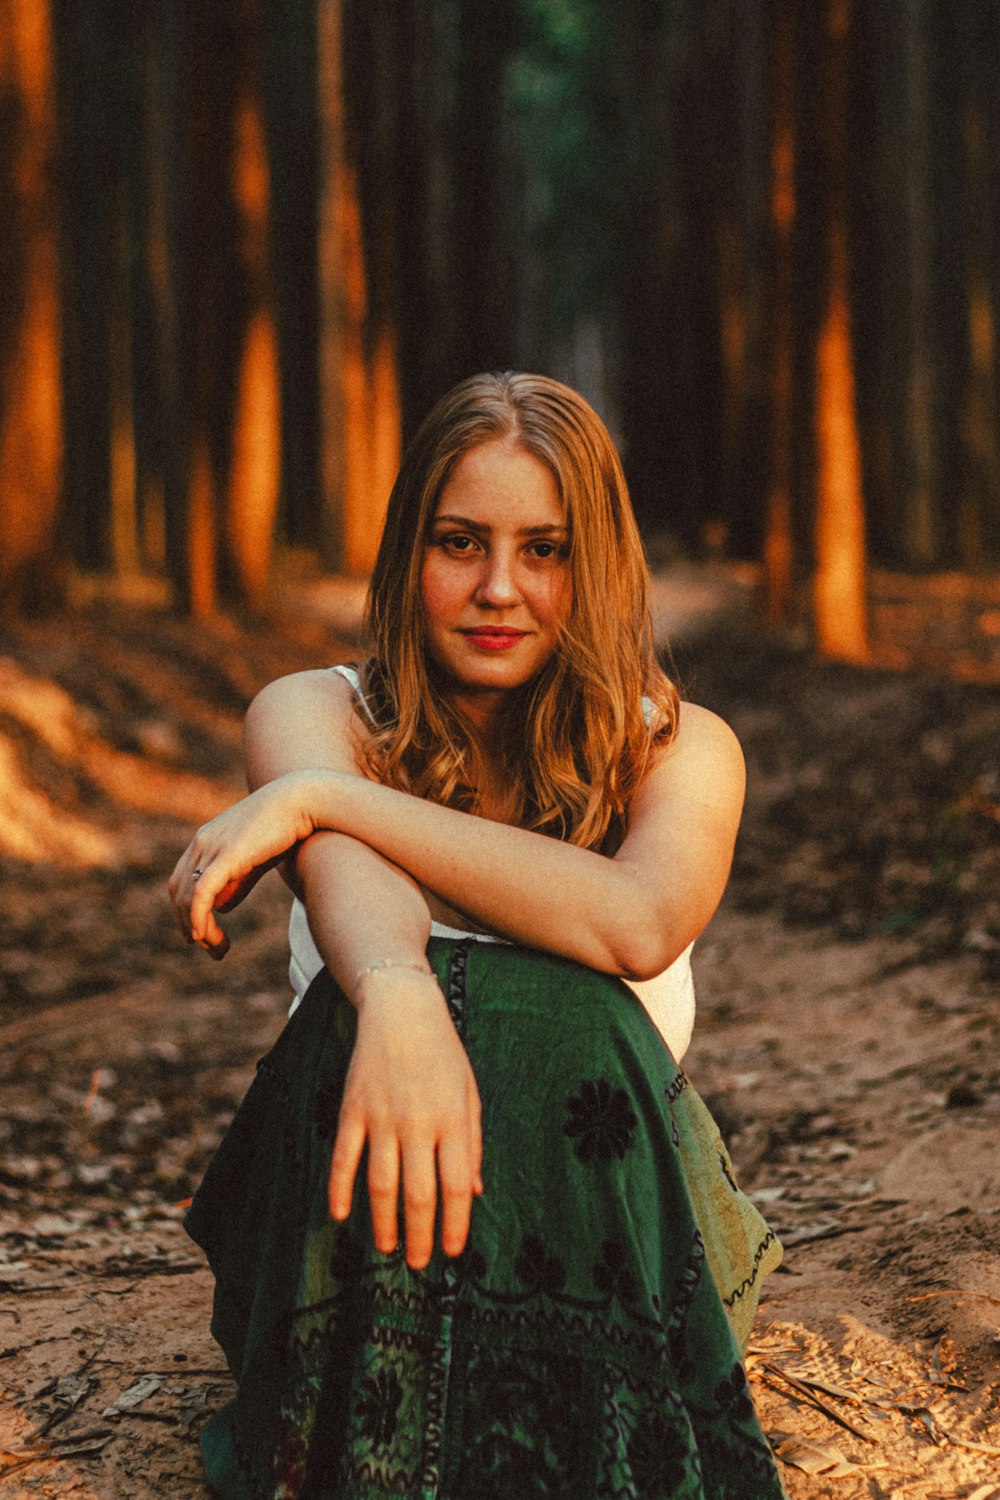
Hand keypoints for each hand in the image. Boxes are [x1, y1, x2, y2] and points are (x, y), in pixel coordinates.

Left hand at [168, 773, 318, 956]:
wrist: (302, 801)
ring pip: (188, 896)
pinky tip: (202, 935)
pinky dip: (197, 915)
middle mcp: (201, 843)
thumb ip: (236, 882)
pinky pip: (202, 891)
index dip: (185, 912)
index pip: (180, 883)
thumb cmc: (283, 829)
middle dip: (188, 925)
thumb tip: (220, 908)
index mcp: (204, 841)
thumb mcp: (254, 860)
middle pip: (178, 892)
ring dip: (198, 929)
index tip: (202, 935)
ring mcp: (212, 847)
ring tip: (218, 950)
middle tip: (213, 949)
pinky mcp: (228, 854)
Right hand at [329, 969, 483, 1268]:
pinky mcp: (352, 1110)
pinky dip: (340, 1190)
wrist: (401, 1010)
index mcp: (453, 1121)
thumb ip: (473, 1143)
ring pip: (380, 1185)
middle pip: (418, 1195)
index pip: (457, 1187)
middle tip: (417, 1265)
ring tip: (387, 1248)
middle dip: (419, 1236)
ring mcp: (381, 1117)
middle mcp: (418, 1123)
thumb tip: (476, 1192)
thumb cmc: (443, 1055)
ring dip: (384, 1222)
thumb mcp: (469, 1094)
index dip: (454, 1225)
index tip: (451, 1253)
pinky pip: (344, 1158)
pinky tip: (341, 1216)